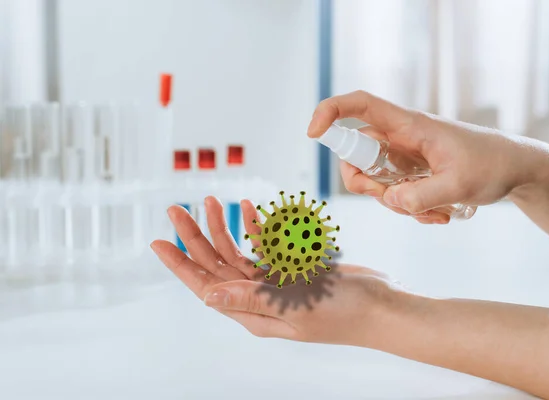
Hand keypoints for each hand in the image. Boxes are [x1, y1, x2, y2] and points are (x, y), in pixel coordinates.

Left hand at [150, 196, 411, 345]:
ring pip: (237, 252)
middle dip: (195, 236)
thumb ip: (251, 298)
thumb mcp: (295, 308)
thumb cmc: (344, 314)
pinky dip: (254, 226)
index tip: (158, 243)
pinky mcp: (291, 268)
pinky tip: (246, 209)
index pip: (206, 286)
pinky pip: (264, 245)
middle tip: (176, 209)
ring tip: (212, 201)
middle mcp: (259, 298)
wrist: (380, 306)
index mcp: (253, 313)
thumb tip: (206, 296)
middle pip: (216, 264)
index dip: (180, 264)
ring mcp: (275, 282)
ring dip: (223, 227)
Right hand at [307, 91, 532, 223]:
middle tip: (389, 198)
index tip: (314, 133)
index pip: (360, 106)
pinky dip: (411, 210)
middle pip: (357, 154)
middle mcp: (401, 139)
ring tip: (436, 212)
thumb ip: (421, 197)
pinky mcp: (413, 175)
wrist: (517, 170)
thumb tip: (391, 202)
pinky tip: (440, 214)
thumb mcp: (460, 184)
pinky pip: (396, 195)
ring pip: (376, 180)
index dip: (330, 112)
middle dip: (364, 183)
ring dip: (397, 204)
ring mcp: (405, 158)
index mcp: (409, 126)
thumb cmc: (493, 165)